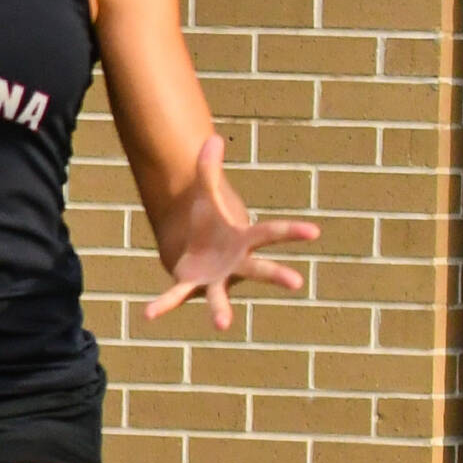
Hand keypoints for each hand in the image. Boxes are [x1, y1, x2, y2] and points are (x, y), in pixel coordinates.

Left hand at [143, 132, 318, 330]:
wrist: (195, 247)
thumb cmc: (209, 221)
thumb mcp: (206, 191)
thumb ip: (208, 168)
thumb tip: (212, 137)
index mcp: (244, 239)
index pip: (271, 232)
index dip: (292, 231)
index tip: (314, 231)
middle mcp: (236, 264)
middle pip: (260, 268)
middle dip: (277, 274)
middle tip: (297, 282)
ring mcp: (216, 279)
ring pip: (221, 296)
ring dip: (221, 311)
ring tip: (222, 325)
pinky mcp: (192, 286)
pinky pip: (177, 297)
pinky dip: (163, 305)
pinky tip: (148, 314)